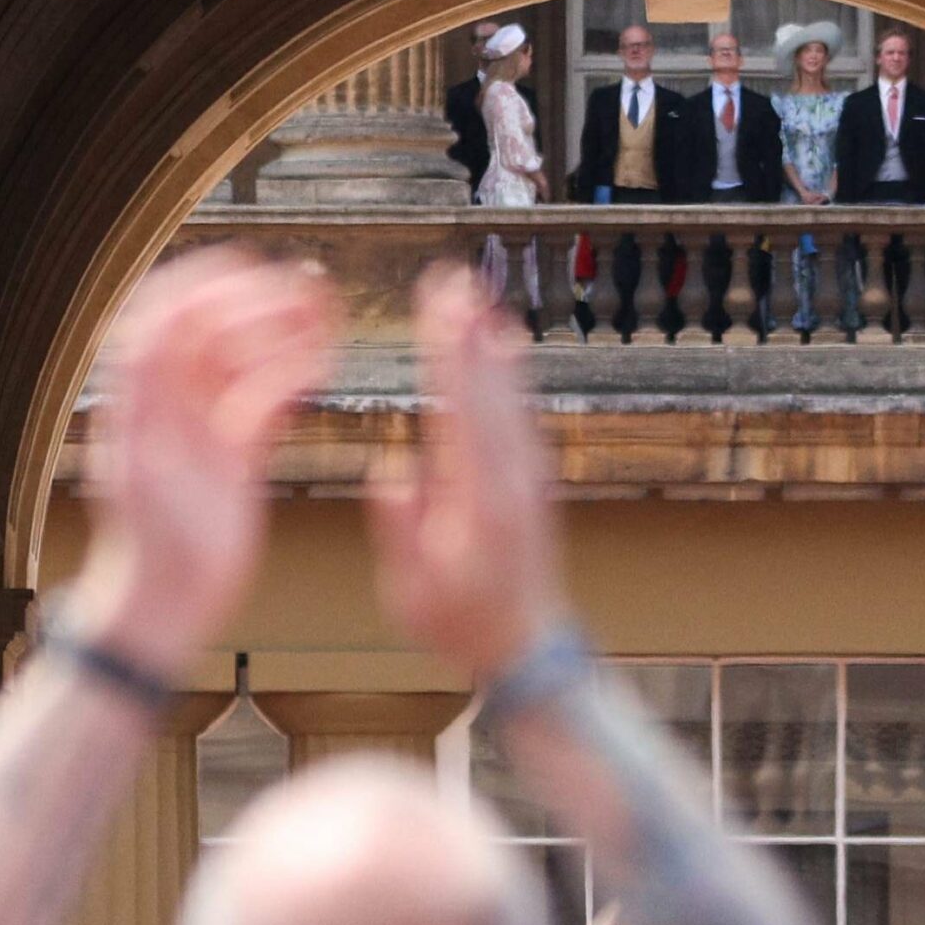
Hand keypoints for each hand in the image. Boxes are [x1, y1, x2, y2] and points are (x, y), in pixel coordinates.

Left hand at [72, 252, 338, 681]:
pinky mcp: (238, 454)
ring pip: (248, 360)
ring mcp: (206, 426)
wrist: (167, 601)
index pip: (165, 319)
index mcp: (140, 398)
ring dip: (285, 334)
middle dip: (258, 303)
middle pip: (213, 331)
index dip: (201, 285)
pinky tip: (325, 363)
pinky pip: (270, 400)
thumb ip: (144, 399)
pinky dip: (297, 377)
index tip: (245, 267)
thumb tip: (149, 336)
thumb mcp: (140, 467)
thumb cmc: (148, 545)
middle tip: (305, 289)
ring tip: (325, 314)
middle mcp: (171, 404)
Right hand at [367, 268, 568, 678]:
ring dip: (489, 342)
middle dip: (467, 332)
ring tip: (473, 292)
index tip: (438, 310)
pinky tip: (502, 341)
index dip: (449, 358)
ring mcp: (529, 475)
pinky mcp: (533, 476)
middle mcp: (511, 480)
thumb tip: (392, 467)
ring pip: (509, 395)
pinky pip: (520, 411)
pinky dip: (509, 372)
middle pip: (487, 391)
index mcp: (478, 505)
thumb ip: (402, 529)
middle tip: (452, 277)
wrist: (529, 647)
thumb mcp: (413, 592)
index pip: (460, 414)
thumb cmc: (462, 625)